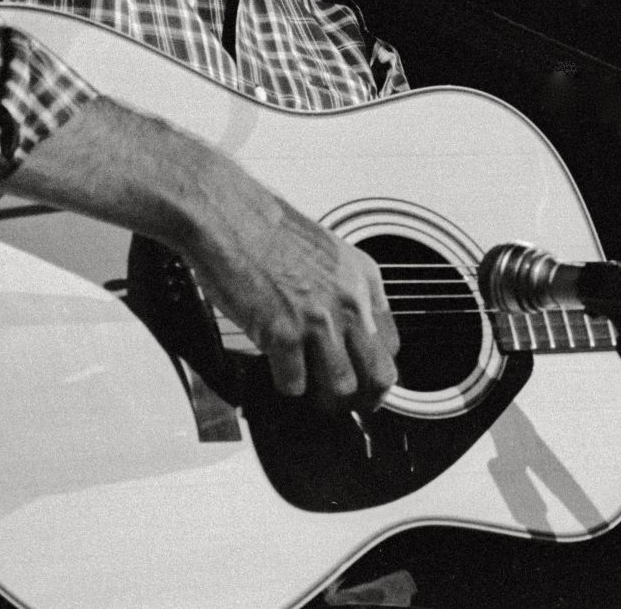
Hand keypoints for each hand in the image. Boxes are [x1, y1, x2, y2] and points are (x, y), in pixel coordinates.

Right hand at [185, 173, 400, 412]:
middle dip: (365, 399)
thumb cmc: (266, 229)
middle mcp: (349, 301)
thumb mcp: (326, 253)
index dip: (378, 369)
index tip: (366, 379)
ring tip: (309, 393)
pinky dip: (284, 385)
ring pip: (342, 387)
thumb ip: (341, 290)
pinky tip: (277, 371)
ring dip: (324, 399)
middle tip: (348, 406)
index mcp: (363, 279)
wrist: (228, 215)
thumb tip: (344, 327)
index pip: (392, 344)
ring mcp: (318, 319)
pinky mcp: (283, 333)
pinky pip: (294, 384)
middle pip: (379, 374)